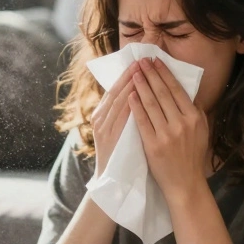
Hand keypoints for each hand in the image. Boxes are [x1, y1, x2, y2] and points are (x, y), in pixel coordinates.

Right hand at [90, 61, 137, 176]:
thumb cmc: (120, 156)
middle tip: (142, 61)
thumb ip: (125, 114)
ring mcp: (103, 129)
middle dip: (130, 75)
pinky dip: (129, 105)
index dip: (127, 75)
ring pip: (117, 102)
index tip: (140, 62)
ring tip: (142, 71)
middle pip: (116, 92)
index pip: (116, 90)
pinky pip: (120, 118)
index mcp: (101, 115)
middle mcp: (100, 119)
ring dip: (130, 85)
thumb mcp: (119, 131)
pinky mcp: (109, 139)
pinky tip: (137, 94)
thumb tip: (138, 94)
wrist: (111, 182)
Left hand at [129, 57, 209, 204]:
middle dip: (150, 74)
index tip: (156, 61)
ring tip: (134, 73)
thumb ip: (196, 111)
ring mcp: (167, 134)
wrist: (185, 183)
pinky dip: (136, 106)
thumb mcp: (202, 131)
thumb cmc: (193, 156)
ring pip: (151, 104)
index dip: (164, 74)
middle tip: (141, 61)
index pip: (177, 90)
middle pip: (162, 93)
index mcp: (194, 117)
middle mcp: (182, 123)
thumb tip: (187, 90)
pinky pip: (142, 121)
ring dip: (141, 86)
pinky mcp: (153, 145)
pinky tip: (130, 94)